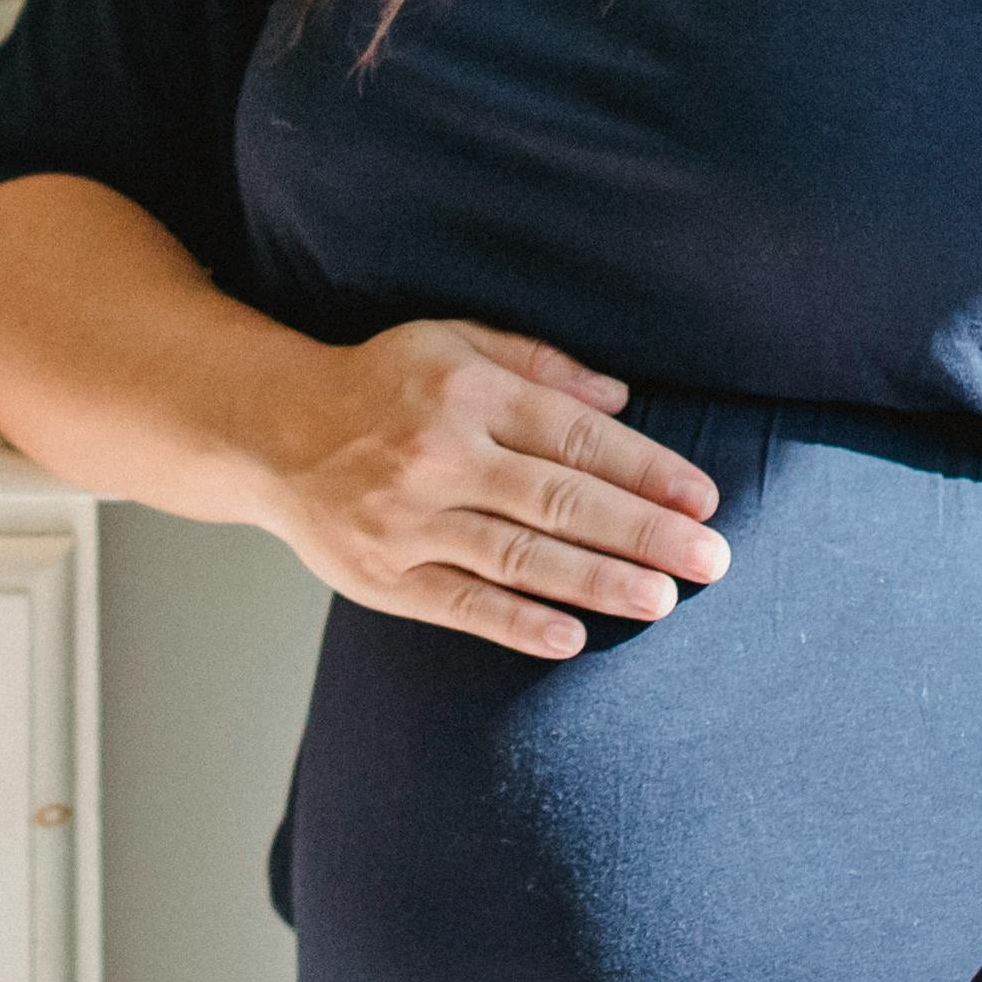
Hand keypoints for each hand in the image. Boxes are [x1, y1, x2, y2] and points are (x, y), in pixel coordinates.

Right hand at [247, 320, 726, 658]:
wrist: (270, 431)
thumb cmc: (379, 385)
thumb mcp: (451, 343)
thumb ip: (537, 365)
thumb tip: (621, 399)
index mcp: (465, 393)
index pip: (574, 435)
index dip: (645, 469)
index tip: (702, 499)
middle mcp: (437, 456)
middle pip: (558, 499)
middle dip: (642, 532)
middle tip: (711, 558)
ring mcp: (406, 521)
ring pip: (518, 557)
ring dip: (597, 582)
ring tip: (662, 601)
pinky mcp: (381, 575)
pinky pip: (460, 605)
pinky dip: (517, 624)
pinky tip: (572, 637)